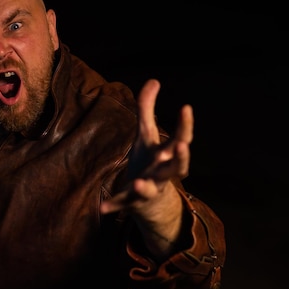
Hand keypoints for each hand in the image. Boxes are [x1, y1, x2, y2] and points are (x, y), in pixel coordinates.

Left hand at [100, 79, 192, 253]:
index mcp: (167, 155)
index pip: (181, 138)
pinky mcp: (133, 202)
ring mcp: (149, 189)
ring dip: (145, 186)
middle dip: (181, 157)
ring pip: (151, 189)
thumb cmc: (149, 161)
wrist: (150, 202)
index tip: (186, 107)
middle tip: (182, 145)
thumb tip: (154, 80)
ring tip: (138, 182)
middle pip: (176, 167)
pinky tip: (102, 208)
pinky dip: (114, 206)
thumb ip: (147, 108)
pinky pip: (124, 204)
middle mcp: (162, 173)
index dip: (185, 124)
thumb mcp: (146, 134)